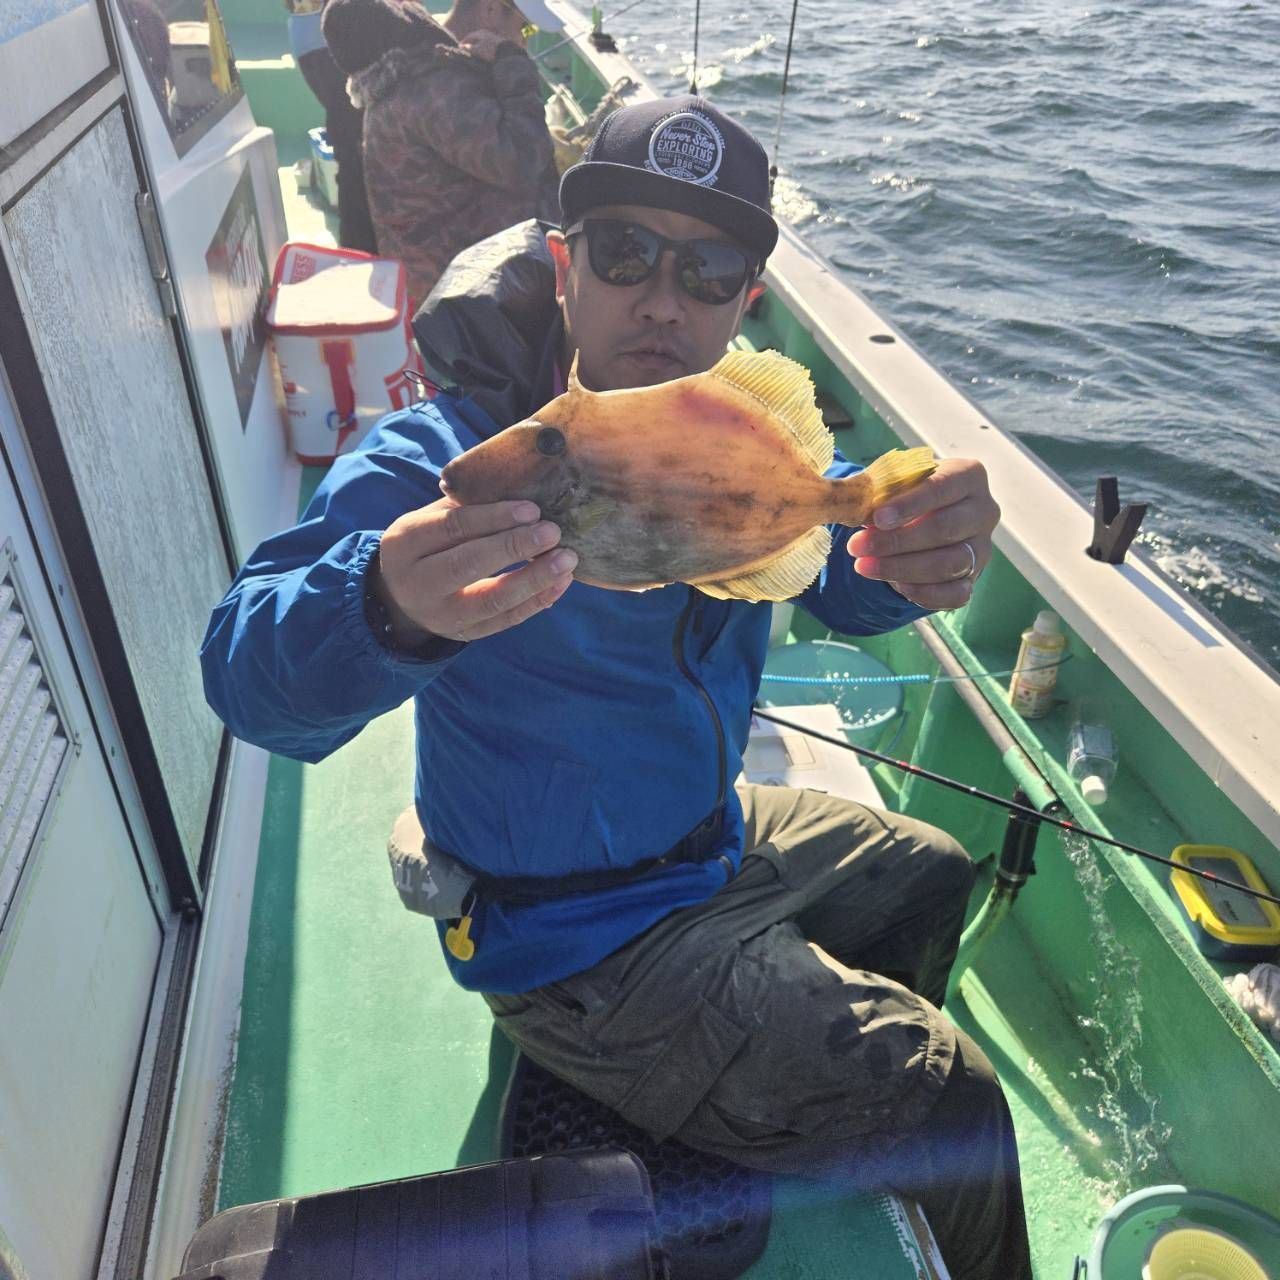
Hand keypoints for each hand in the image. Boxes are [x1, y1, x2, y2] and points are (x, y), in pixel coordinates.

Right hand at [375, 497, 575, 642]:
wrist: (399, 598)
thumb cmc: (426, 545)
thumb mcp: (430, 520)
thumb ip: (464, 505)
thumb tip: (521, 487)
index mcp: (405, 543)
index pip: (451, 527)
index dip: (492, 517)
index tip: (531, 509)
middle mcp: (418, 583)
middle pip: (467, 564)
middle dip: (514, 547)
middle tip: (553, 532)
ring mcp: (441, 614)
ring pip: (490, 600)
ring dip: (533, 580)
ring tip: (567, 560)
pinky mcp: (466, 633)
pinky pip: (505, 621)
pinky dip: (537, 602)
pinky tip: (561, 583)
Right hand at [459, 29, 504, 60]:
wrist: (506, 52)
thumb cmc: (490, 50)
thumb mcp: (477, 50)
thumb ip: (468, 48)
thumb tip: (461, 47)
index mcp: (480, 33)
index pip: (469, 37)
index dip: (464, 42)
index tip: (459, 47)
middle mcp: (486, 33)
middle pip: (476, 38)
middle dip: (470, 44)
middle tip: (466, 49)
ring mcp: (492, 37)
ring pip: (482, 42)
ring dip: (477, 46)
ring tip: (474, 53)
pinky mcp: (498, 43)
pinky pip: (487, 45)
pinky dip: (483, 49)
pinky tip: (484, 54)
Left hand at [846, 458, 999, 609]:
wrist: (923, 517)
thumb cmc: (907, 493)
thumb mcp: (896, 483)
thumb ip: (881, 491)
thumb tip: (856, 508)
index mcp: (967, 476)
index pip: (941, 488)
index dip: (909, 505)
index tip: (877, 519)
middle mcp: (983, 511)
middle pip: (945, 528)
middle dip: (897, 541)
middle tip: (857, 547)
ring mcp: (981, 547)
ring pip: (950, 564)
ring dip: (903, 568)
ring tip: (865, 566)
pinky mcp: (974, 578)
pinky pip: (956, 594)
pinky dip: (926, 593)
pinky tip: (898, 587)